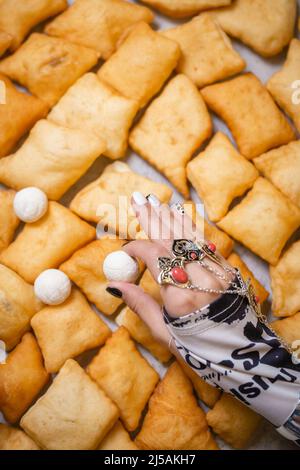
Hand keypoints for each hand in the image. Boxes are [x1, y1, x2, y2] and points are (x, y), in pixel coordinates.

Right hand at [108, 193, 233, 349]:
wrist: (242, 356)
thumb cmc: (198, 349)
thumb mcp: (164, 332)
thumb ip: (139, 304)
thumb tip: (113, 285)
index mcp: (182, 296)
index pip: (154, 257)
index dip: (136, 249)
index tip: (124, 252)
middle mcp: (201, 278)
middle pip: (172, 239)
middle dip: (153, 218)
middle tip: (138, 199)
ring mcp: (218, 271)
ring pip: (191, 236)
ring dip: (171, 218)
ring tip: (155, 201)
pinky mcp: (228, 271)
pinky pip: (205, 244)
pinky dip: (190, 229)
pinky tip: (180, 218)